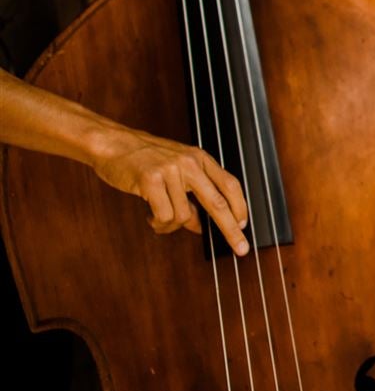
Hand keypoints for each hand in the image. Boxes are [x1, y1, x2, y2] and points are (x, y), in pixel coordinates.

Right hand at [89, 125, 250, 253]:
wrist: (113, 143)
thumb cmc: (144, 158)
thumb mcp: (176, 168)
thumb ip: (192, 191)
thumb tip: (202, 224)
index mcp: (200, 158)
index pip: (229, 184)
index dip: (240, 206)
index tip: (244, 225)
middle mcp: (190, 163)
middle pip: (218, 202)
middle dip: (230, 229)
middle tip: (240, 248)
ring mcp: (171, 171)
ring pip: (185, 215)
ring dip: (173, 226)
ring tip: (160, 218)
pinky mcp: (150, 181)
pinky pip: (164, 216)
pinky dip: (159, 224)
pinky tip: (150, 215)